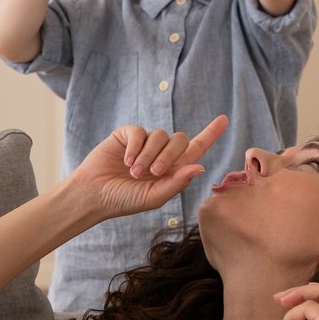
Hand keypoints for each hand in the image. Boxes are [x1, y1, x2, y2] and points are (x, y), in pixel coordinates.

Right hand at [68, 115, 227, 220]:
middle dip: (170, 155)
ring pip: (160, 136)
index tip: (224, 119)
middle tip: (155, 172)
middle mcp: (160, 153)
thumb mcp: (154, 197)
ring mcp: (144, 143)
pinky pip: (140, 131)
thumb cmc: (124, 200)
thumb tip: (200, 166)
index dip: (210, 133)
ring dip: (149, 155)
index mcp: (172, 169)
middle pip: (180, 140)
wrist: (94, 194)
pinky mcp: (127, 135)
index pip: (196, 148)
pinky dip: (136, 147)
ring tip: (135, 172)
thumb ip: (177, 182)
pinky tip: (126, 161)